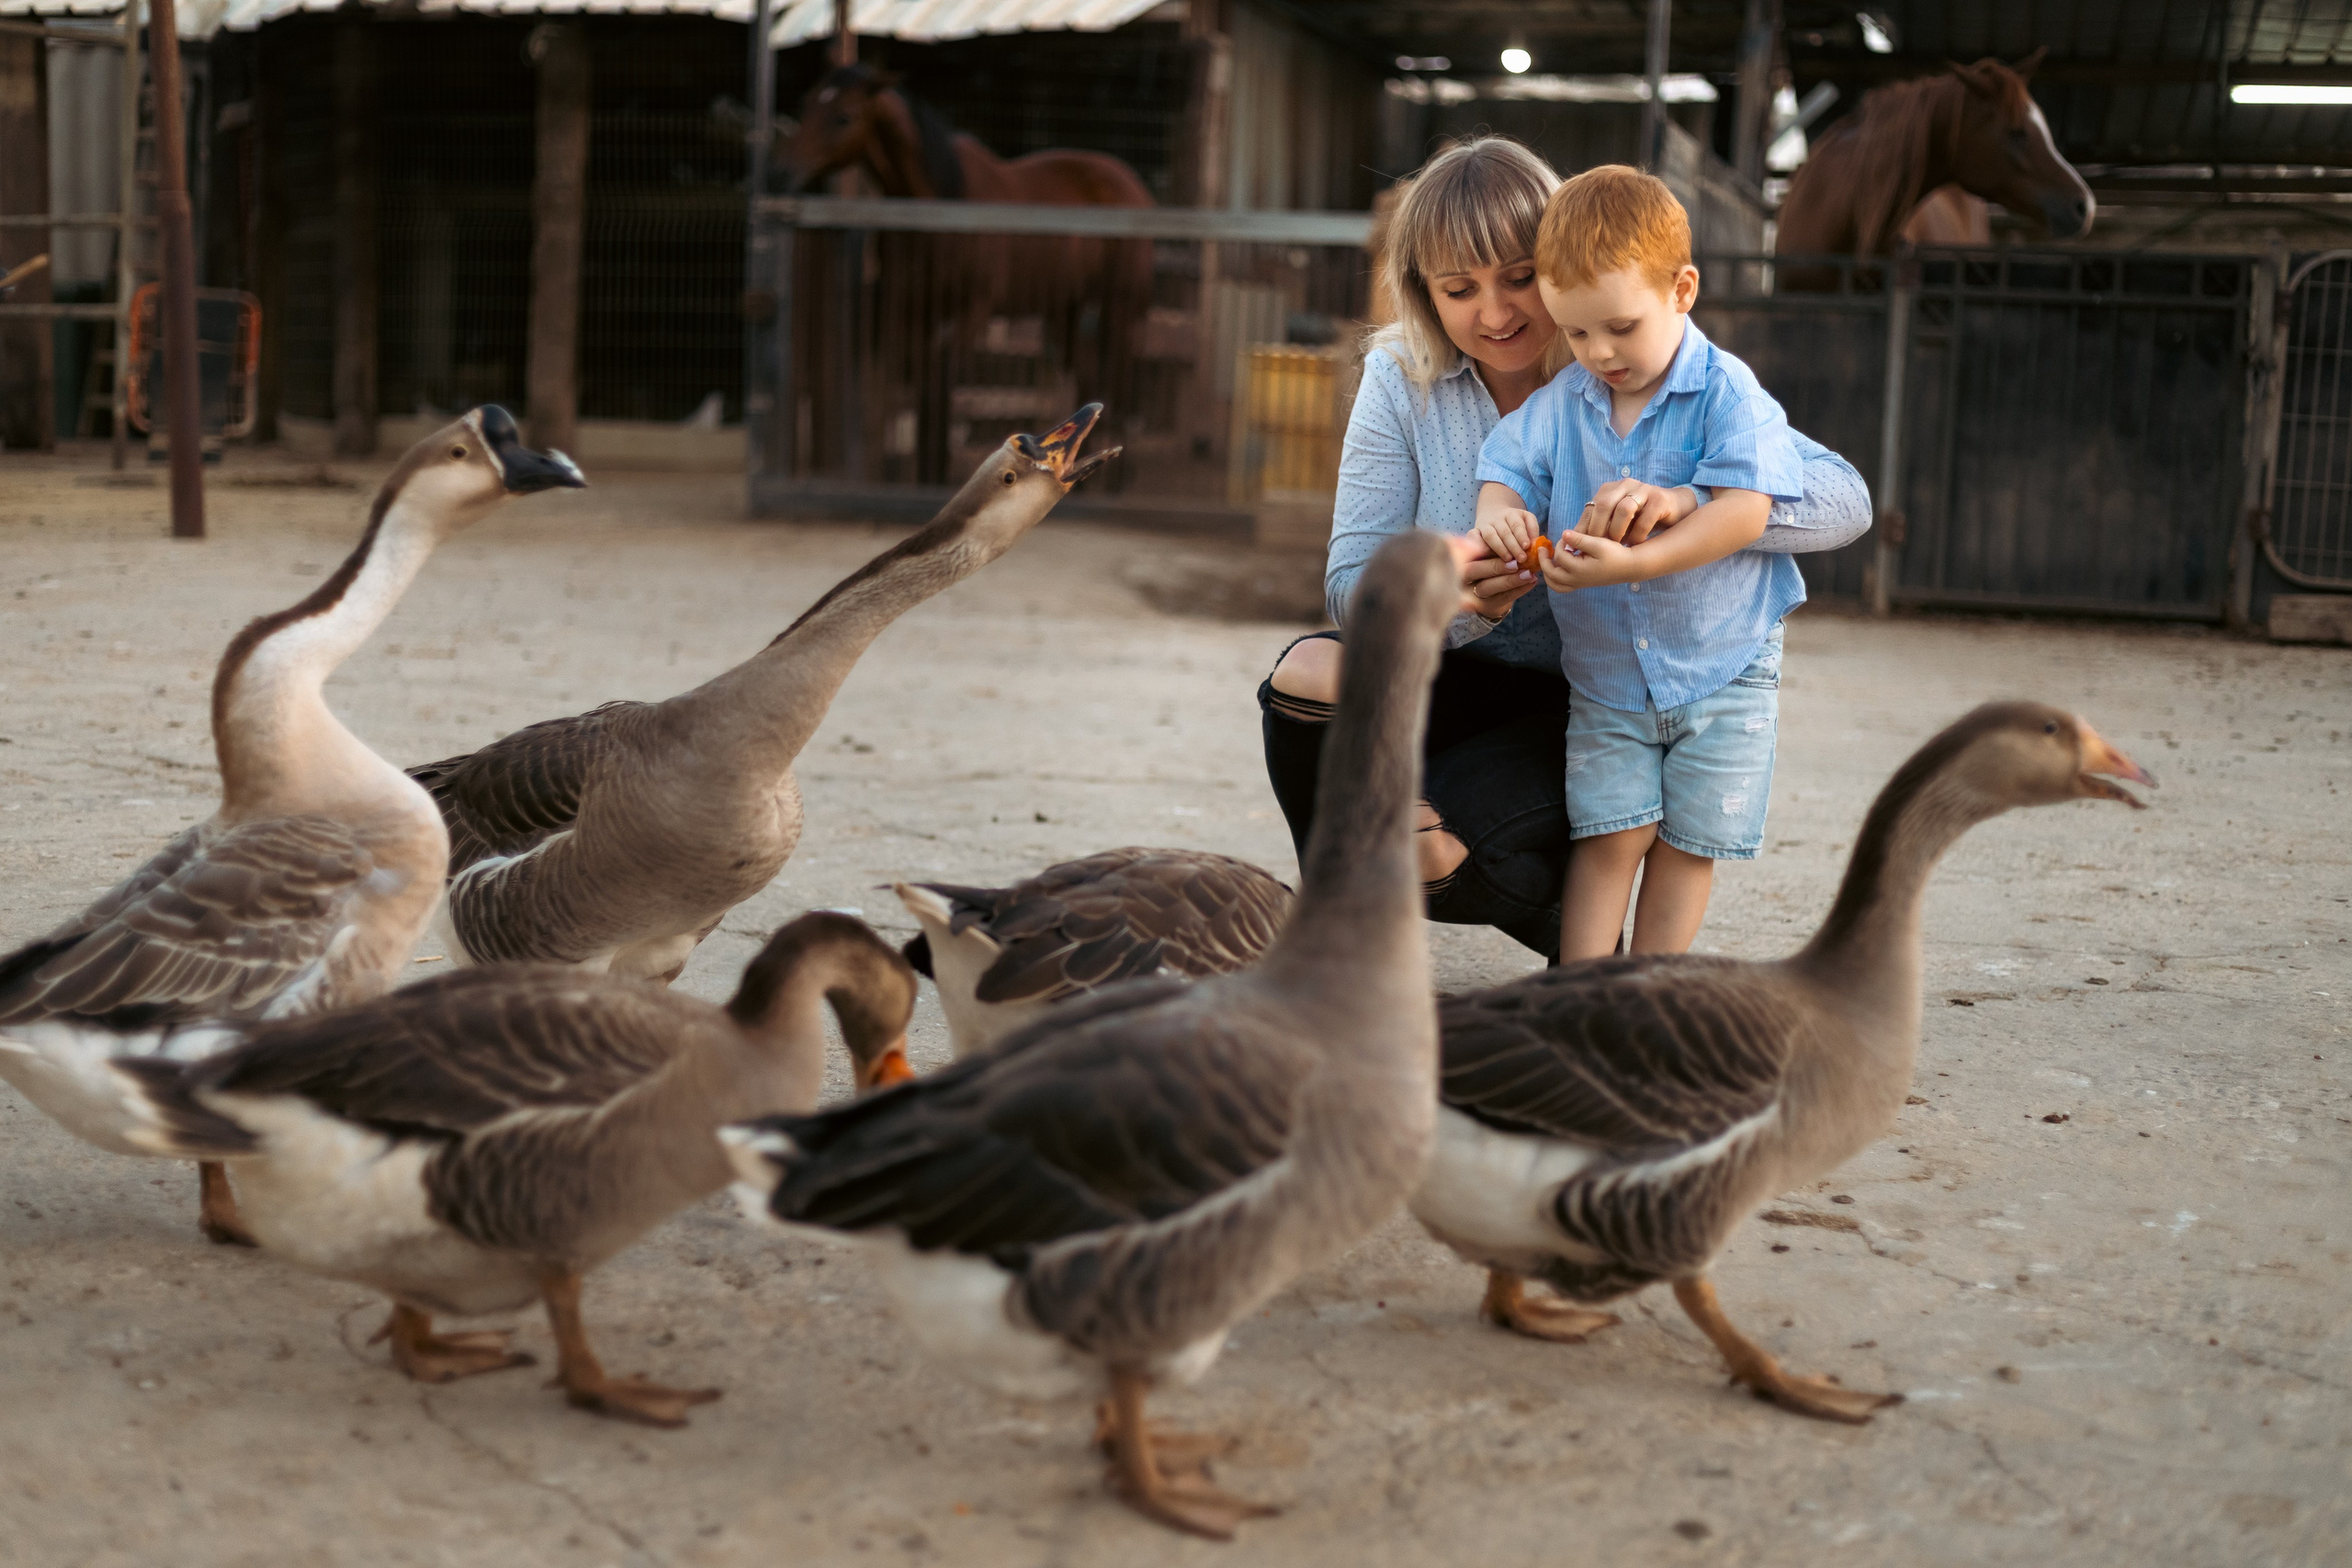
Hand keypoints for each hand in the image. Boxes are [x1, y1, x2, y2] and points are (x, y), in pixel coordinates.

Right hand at [1447, 532, 1534, 617]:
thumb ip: (1499, 543)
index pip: (1467, 551)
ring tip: (1529, 573)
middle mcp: (1462, 576)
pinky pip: (1502, 597)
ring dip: (1509, 580)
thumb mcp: (1493, 550)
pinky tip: (1532, 581)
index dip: (1484, 548)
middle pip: (1473, 570)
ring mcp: (1472, 592)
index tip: (1502, 545)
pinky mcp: (1485, 605)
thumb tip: (1522, 534)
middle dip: (1495, 566)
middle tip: (1516, 563)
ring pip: (1487, 587)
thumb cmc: (1493, 562)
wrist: (1492, 590)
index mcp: (1461, 557)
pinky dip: (1519, 589)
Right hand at [1473, 507, 1543, 569]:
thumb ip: (1531, 531)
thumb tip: (1537, 545)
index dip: (1522, 535)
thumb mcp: (1525, 522)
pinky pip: (1474, 538)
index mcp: (1511, 514)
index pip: (1517, 524)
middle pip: (1505, 531)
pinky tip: (1486, 557)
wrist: (1491, 515)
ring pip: (1490, 535)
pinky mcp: (1474, 532)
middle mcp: (1496, 518)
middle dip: (1514, 545)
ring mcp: (1484, 525)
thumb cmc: (1513, 526)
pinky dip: (1478, 546)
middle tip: (1522, 558)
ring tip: (1508, 559)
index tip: (1527, 546)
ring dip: (1500, 548)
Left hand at [1539, 528, 1646, 590]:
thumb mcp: (1598, 543)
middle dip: (1544, 561)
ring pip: (1555, 584)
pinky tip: (1557, 567)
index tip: (1566, 537)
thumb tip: (1563, 534)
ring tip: (1546, 560)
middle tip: (1541, 550)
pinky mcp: (1582, 584)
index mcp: (1578, 570)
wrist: (1628, 567)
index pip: (1559, 557)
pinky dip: (1555, 579)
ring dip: (1547, 573)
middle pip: (1551, 575)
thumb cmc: (1615, 554)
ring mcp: (1578, 584)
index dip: (1559, 544)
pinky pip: (1562, 587)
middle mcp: (1576, 580)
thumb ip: (1580, 539)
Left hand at [1577, 480, 1697, 545]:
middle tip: (1598, 547)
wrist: (1672, 507)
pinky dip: (1638, 534)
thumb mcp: (1616, 520)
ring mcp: (1643, 490)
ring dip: (1619, 530)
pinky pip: (1645, 518)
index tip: (1581, 547)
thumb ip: (1599, 526)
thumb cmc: (1639, 517)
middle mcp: (1625, 485)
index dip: (1585, 527)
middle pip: (1605, 504)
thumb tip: (1573, 543)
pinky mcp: (1660, 499)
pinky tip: (1636, 544)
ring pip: (1624, 509)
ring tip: (1619, 545)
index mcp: (1610, 489)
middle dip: (1599, 528)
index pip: (1592, 507)